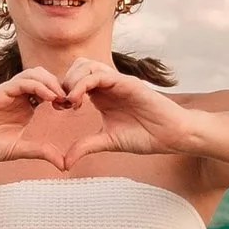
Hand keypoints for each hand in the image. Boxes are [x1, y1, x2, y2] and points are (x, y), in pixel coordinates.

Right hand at [0, 70, 79, 170]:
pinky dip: (38, 86)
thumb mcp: (17, 150)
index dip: (63, 96)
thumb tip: (64, 164)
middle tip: (71, 101)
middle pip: (45, 78)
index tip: (74, 108)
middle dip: (60, 85)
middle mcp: (16, 97)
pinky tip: (48, 98)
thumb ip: (40, 151)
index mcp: (23, 108)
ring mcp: (6, 93)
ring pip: (34, 74)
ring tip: (61, 98)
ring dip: (51, 83)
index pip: (48, 92)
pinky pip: (21, 81)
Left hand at [59, 59, 198, 161]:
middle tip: (60, 104)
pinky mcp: (127, 83)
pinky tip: (76, 101)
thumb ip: (85, 147)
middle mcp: (108, 84)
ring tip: (68, 102)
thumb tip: (64, 163)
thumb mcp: (107, 142)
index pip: (75, 80)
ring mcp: (118, 81)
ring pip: (86, 65)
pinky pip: (99, 75)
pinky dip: (82, 84)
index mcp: (102, 95)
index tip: (56, 108)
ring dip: (71, 81)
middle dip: (63, 82)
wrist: (172, 135)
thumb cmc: (145, 136)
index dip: (61, 90)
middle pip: (77, 66)